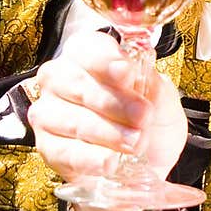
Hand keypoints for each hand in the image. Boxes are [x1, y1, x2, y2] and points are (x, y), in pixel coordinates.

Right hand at [27, 30, 187, 210]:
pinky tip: (110, 162)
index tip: (127, 72)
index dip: (106, 60)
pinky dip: (91, 159)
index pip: (87, 49)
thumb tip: (143, 76)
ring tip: (136, 143)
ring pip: (73, 120)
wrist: (147, 162)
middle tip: (143, 117)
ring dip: (108, 133)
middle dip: (114, 102)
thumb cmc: (148, 120)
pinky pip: (66, 153)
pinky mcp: (48, 148)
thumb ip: (154, 86)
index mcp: (87, 56)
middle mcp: (60, 79)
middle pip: (79, 84)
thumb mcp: (162, 100)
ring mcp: (48, 113)